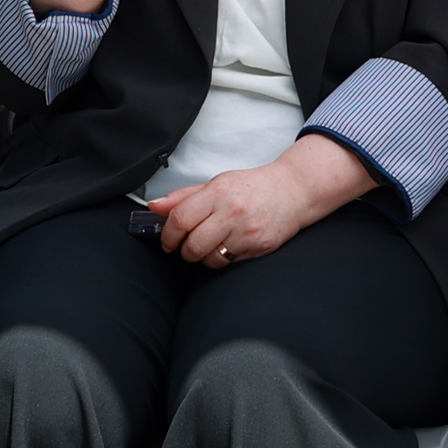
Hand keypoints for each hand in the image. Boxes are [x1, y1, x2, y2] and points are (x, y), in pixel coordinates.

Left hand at [149, 137, 367, 265]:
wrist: (293, 191)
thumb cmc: (252, 187)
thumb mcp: (217, 184)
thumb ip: (184, 196)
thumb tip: (154, 206)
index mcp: (218, 193)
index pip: (180, 219)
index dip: (168, 234)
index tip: (168, 240)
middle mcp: (232, 212)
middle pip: (192, 245)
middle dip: (184, 251)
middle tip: (186, 246)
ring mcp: (247, 232)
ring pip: (209, 259)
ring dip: (203, 257)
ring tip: (210, 245)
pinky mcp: (259, 247)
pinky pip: (229, 263)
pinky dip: (222, 259)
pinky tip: (228, 246)